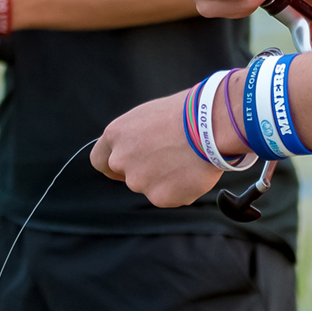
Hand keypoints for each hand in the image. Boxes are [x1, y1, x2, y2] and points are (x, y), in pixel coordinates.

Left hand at [92, 90, 223, 208]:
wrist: (212, 126)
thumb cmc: (185, 113)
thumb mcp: (148, 116)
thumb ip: (134, 137)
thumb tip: (139, 149)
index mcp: (115, 135)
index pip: (99, 161)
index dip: (114, 166)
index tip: (127, 166)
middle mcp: (121, 160)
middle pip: (127, 176)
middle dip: (144, 171)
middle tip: (167, 160)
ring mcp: (139, 181)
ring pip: (150, 187)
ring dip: (164, 180)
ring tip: (186, 162)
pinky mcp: (160, 197)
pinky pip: (169, 197)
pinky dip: (180, 189)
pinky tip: (193, 172)